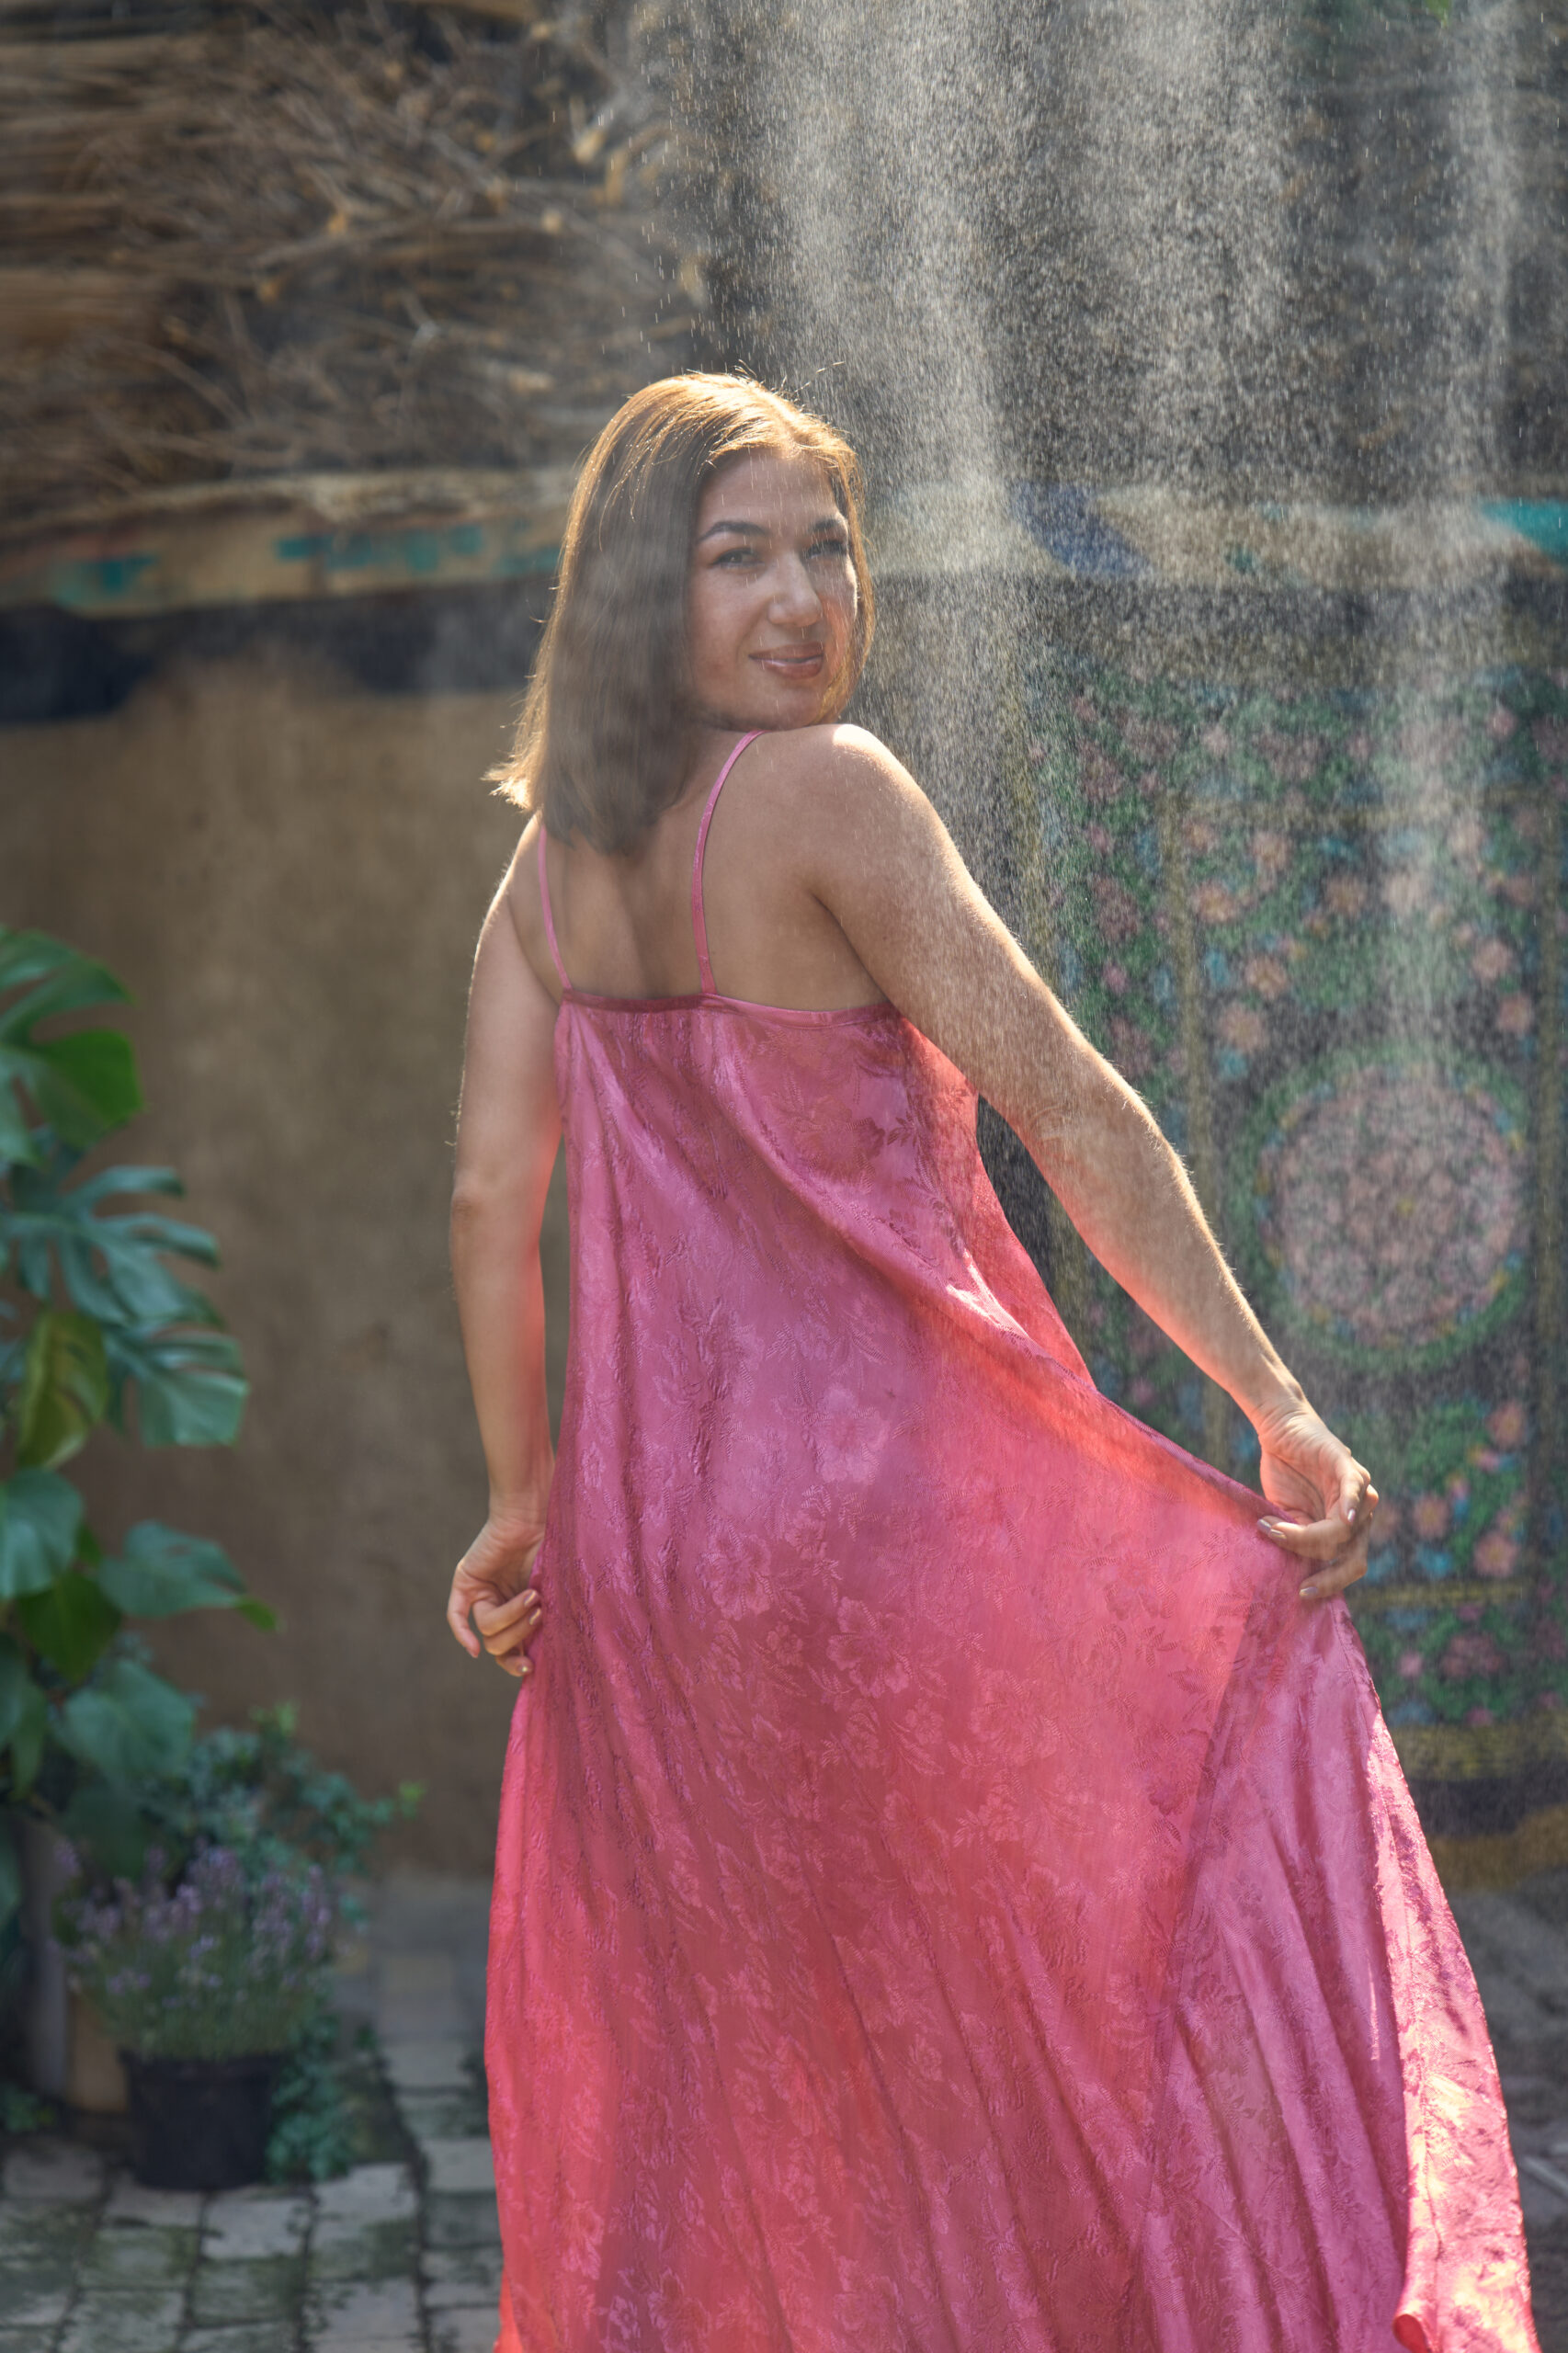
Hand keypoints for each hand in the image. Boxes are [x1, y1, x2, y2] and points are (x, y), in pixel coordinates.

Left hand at [446, 1512, 545, 1678]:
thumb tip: (556, 1653)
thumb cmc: (554, 1548)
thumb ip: (553, 1618)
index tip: (532, 1667)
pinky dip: (462, 1632)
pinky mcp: (466, 1581)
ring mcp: (481, 1594)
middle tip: (539, 1614)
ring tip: (532, 1597)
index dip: (518, 1664)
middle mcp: (498, 1606)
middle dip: (520, 1633)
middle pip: (498, 1643)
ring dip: (511, 1617)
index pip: (512, 1650)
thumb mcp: (557, 1590)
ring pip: (487, 1627)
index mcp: (520, 1613)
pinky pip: (456, 1614)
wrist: (535, 1516)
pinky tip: (473, 1648)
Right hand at [1249, 1393, 1377, 1602]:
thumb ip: (1296, 1538)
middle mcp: (1360, 1512)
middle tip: (1302, 1585)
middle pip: (1353, 1554)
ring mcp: (1358, 1490)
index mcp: (1347, 1528)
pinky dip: (1351, 1507)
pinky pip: (1354, 1491)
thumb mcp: (1287, 1515)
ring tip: (1275, 1529)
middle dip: (1329, 1574)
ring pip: (1345, 1530)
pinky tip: (1344, 1520)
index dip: (1329, 1582)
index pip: (1348, 1563)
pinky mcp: (1347, 1466)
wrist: (1279, 1428)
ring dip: (1309, 1538)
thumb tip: (1289, 1571)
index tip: (1302, 1592)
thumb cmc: (1285, 1471)